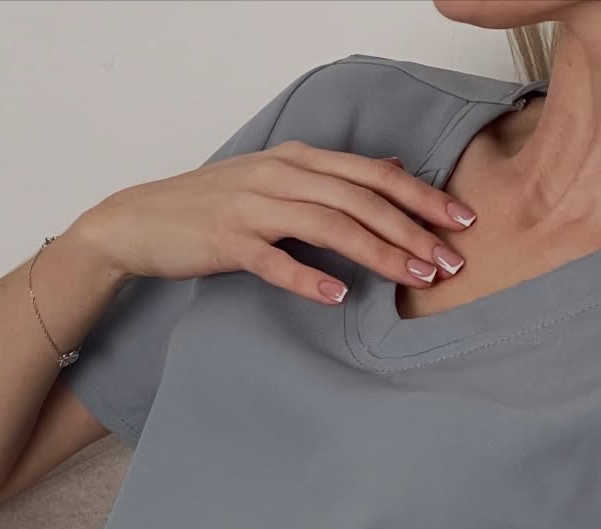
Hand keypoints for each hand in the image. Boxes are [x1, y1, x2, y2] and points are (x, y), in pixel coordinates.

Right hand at [73, 145, 475, 302]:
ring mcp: (254, 206)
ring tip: (411, 277)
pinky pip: (274, 259)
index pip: (373, 173)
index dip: (421, 195)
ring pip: (329, 224)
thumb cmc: (209, 208)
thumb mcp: (275, 181)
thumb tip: (386, 169)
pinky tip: (337, 294)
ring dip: (376, 251)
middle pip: (361, 198)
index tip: (460, 221)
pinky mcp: (227, 241)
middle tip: (450, 262)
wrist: (140, 220)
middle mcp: (282, 175)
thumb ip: (329, 178)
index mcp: (298, 160)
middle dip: (412, 229)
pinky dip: (307, 276)